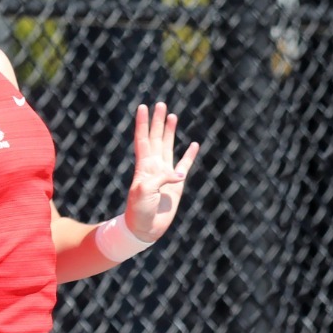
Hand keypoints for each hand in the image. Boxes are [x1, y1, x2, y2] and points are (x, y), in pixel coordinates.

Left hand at [122, 102, 199, 242]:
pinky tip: (194, 144)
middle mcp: (154, 166)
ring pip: (168, 147)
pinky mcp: (177, 184)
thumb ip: (161, 178)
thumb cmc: (138, 210)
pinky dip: (190, 155)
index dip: (143, 123)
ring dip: (170, 132)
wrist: (144, 229)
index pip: (143, 139)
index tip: (143, 107)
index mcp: (143, 166)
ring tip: (173, 116)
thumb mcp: (145, 191)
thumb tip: (180, 174)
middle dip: (158, 121)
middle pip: (156, 138)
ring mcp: (166, 174)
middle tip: (160, 104)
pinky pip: (185, 165)